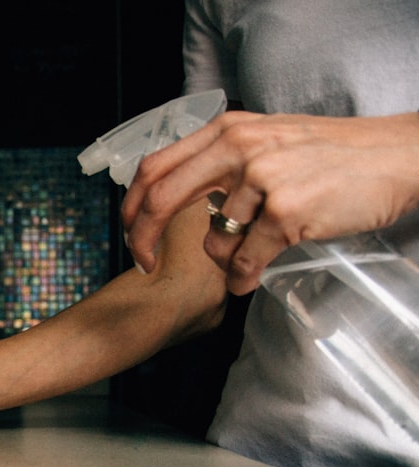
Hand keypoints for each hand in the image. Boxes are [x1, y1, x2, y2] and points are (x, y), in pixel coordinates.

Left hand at [121, 110, 418, 293]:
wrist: (395, 157)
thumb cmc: (333, 154)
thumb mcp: (268, 139)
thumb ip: (224, 160)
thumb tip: (184, 193)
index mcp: (227, 130)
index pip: (155, 167)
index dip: (132, 206)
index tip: (128, 233)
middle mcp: (238, 149)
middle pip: (161, 200)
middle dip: (142, 240)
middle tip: (145, 264)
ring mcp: (261, 180)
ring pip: (211, 241)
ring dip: (222, 262)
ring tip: (246, 259)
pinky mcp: (285, 212)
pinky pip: (245, 261)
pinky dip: (242, 278)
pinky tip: (250, 280)